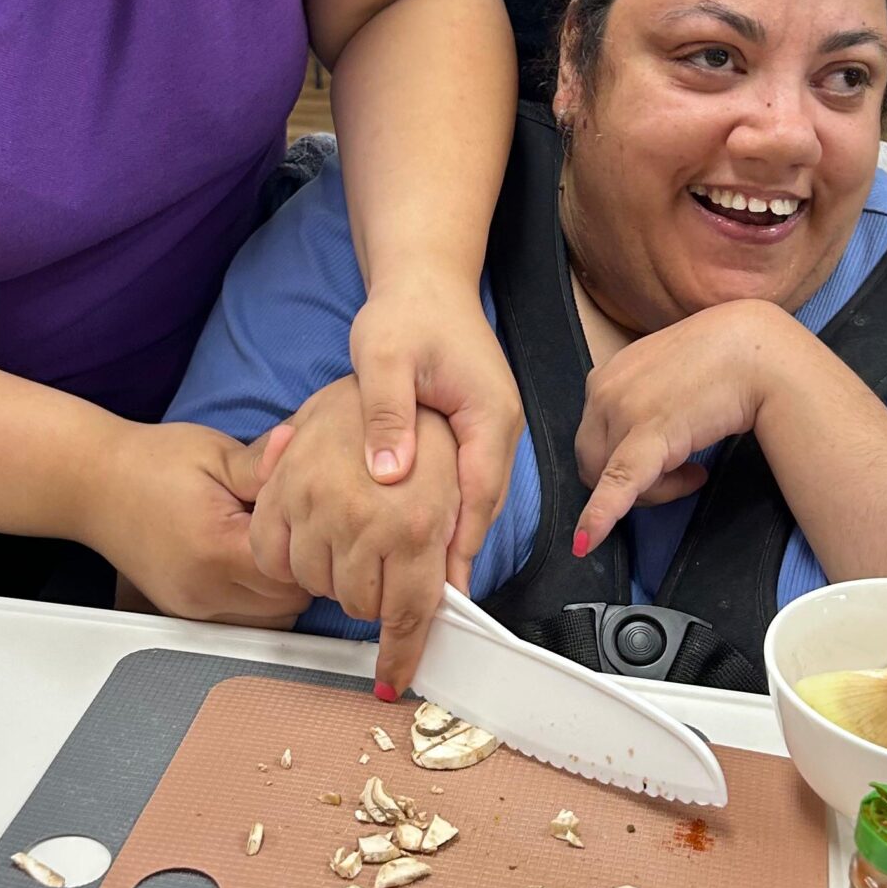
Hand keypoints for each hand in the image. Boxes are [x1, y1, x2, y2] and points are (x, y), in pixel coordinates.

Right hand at [77, 420, 304, 626]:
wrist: (94, 483)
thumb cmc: (152, 463)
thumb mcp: (214, 452)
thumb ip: (262, 463)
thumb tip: (300, 449)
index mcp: (217, 550)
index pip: (295, 569)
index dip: (307, 541)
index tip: (303, 515)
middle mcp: (205, 590)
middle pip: (289, 602)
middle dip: (298, 567)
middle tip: (288, 527)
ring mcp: (192, 607)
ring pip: (270, 621)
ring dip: (281, 590)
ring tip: (267, 546)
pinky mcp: (185, 613)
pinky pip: (242, 622)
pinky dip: (257, 601)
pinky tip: (247, 563)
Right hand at [250, 374, 462, 694]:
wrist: (403, 341)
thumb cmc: (440, 414)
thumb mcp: (463, 483)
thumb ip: (455, 548)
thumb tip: (454, 602)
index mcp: (413, 525)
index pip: (408, 614)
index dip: (401, 655)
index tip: (393, 679)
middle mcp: (361, 520)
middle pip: (361, 604)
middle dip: (377, 600)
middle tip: (387, 566)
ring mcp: (313, 504)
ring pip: (317, 583)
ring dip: (336, 576)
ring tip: (355, 538)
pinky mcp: (280, 488)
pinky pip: (272, 554)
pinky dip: (290, 559)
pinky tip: (313, 539)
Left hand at [348, 285, 520, 581]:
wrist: (426, 280)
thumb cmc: (407, 312)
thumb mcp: (386, 358)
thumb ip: (388, 416)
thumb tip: (389, 476)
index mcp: (489, 413)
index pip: (479, 494)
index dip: (460, 545)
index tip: (444, 591)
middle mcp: (499, 427)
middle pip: (482, 507)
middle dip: (456, 556)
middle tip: (430, 608)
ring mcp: (490, 431)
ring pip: (475, 500)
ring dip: (450, 539)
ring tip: (424, 589)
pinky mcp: (474, 432)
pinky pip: (464, 484)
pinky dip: (444, 514)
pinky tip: (418, 540)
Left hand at [573, 302, 790, 556]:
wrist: (758, 351)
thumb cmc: (721, 360)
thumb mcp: (665, 374)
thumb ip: (643, 399)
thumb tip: (646, 437)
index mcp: (605, 376)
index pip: (594, 436)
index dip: (624, 457)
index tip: (666, 458)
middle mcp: (604, 390)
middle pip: (594, 461)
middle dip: (635, 479)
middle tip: (686, 473)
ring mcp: (622, 411)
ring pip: (611, 479)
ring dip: (654, 488)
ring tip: (696, 473)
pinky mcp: (649, 436)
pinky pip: (618, 484)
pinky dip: (600, 516)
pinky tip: (587, 542)